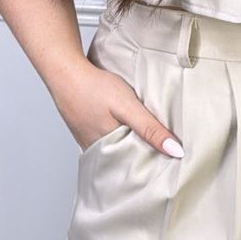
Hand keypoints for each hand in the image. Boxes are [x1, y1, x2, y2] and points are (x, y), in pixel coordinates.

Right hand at [56, 57, 182, 157]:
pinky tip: (124, 130)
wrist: (65, 73)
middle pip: (127, 161)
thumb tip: (176, 151)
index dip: (156, 163)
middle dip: (144, 158)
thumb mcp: (128, 107)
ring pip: (116, 151)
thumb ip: (150, 129)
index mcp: (110, 150)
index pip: (138, 166)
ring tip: (149, 143)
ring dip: (130, 147)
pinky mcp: (85, 133)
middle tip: (165, 154)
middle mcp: (98, 151)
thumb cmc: (95, 87)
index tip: (173, 162)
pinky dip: (117, 138)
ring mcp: (89, 143)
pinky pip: (105, 142)